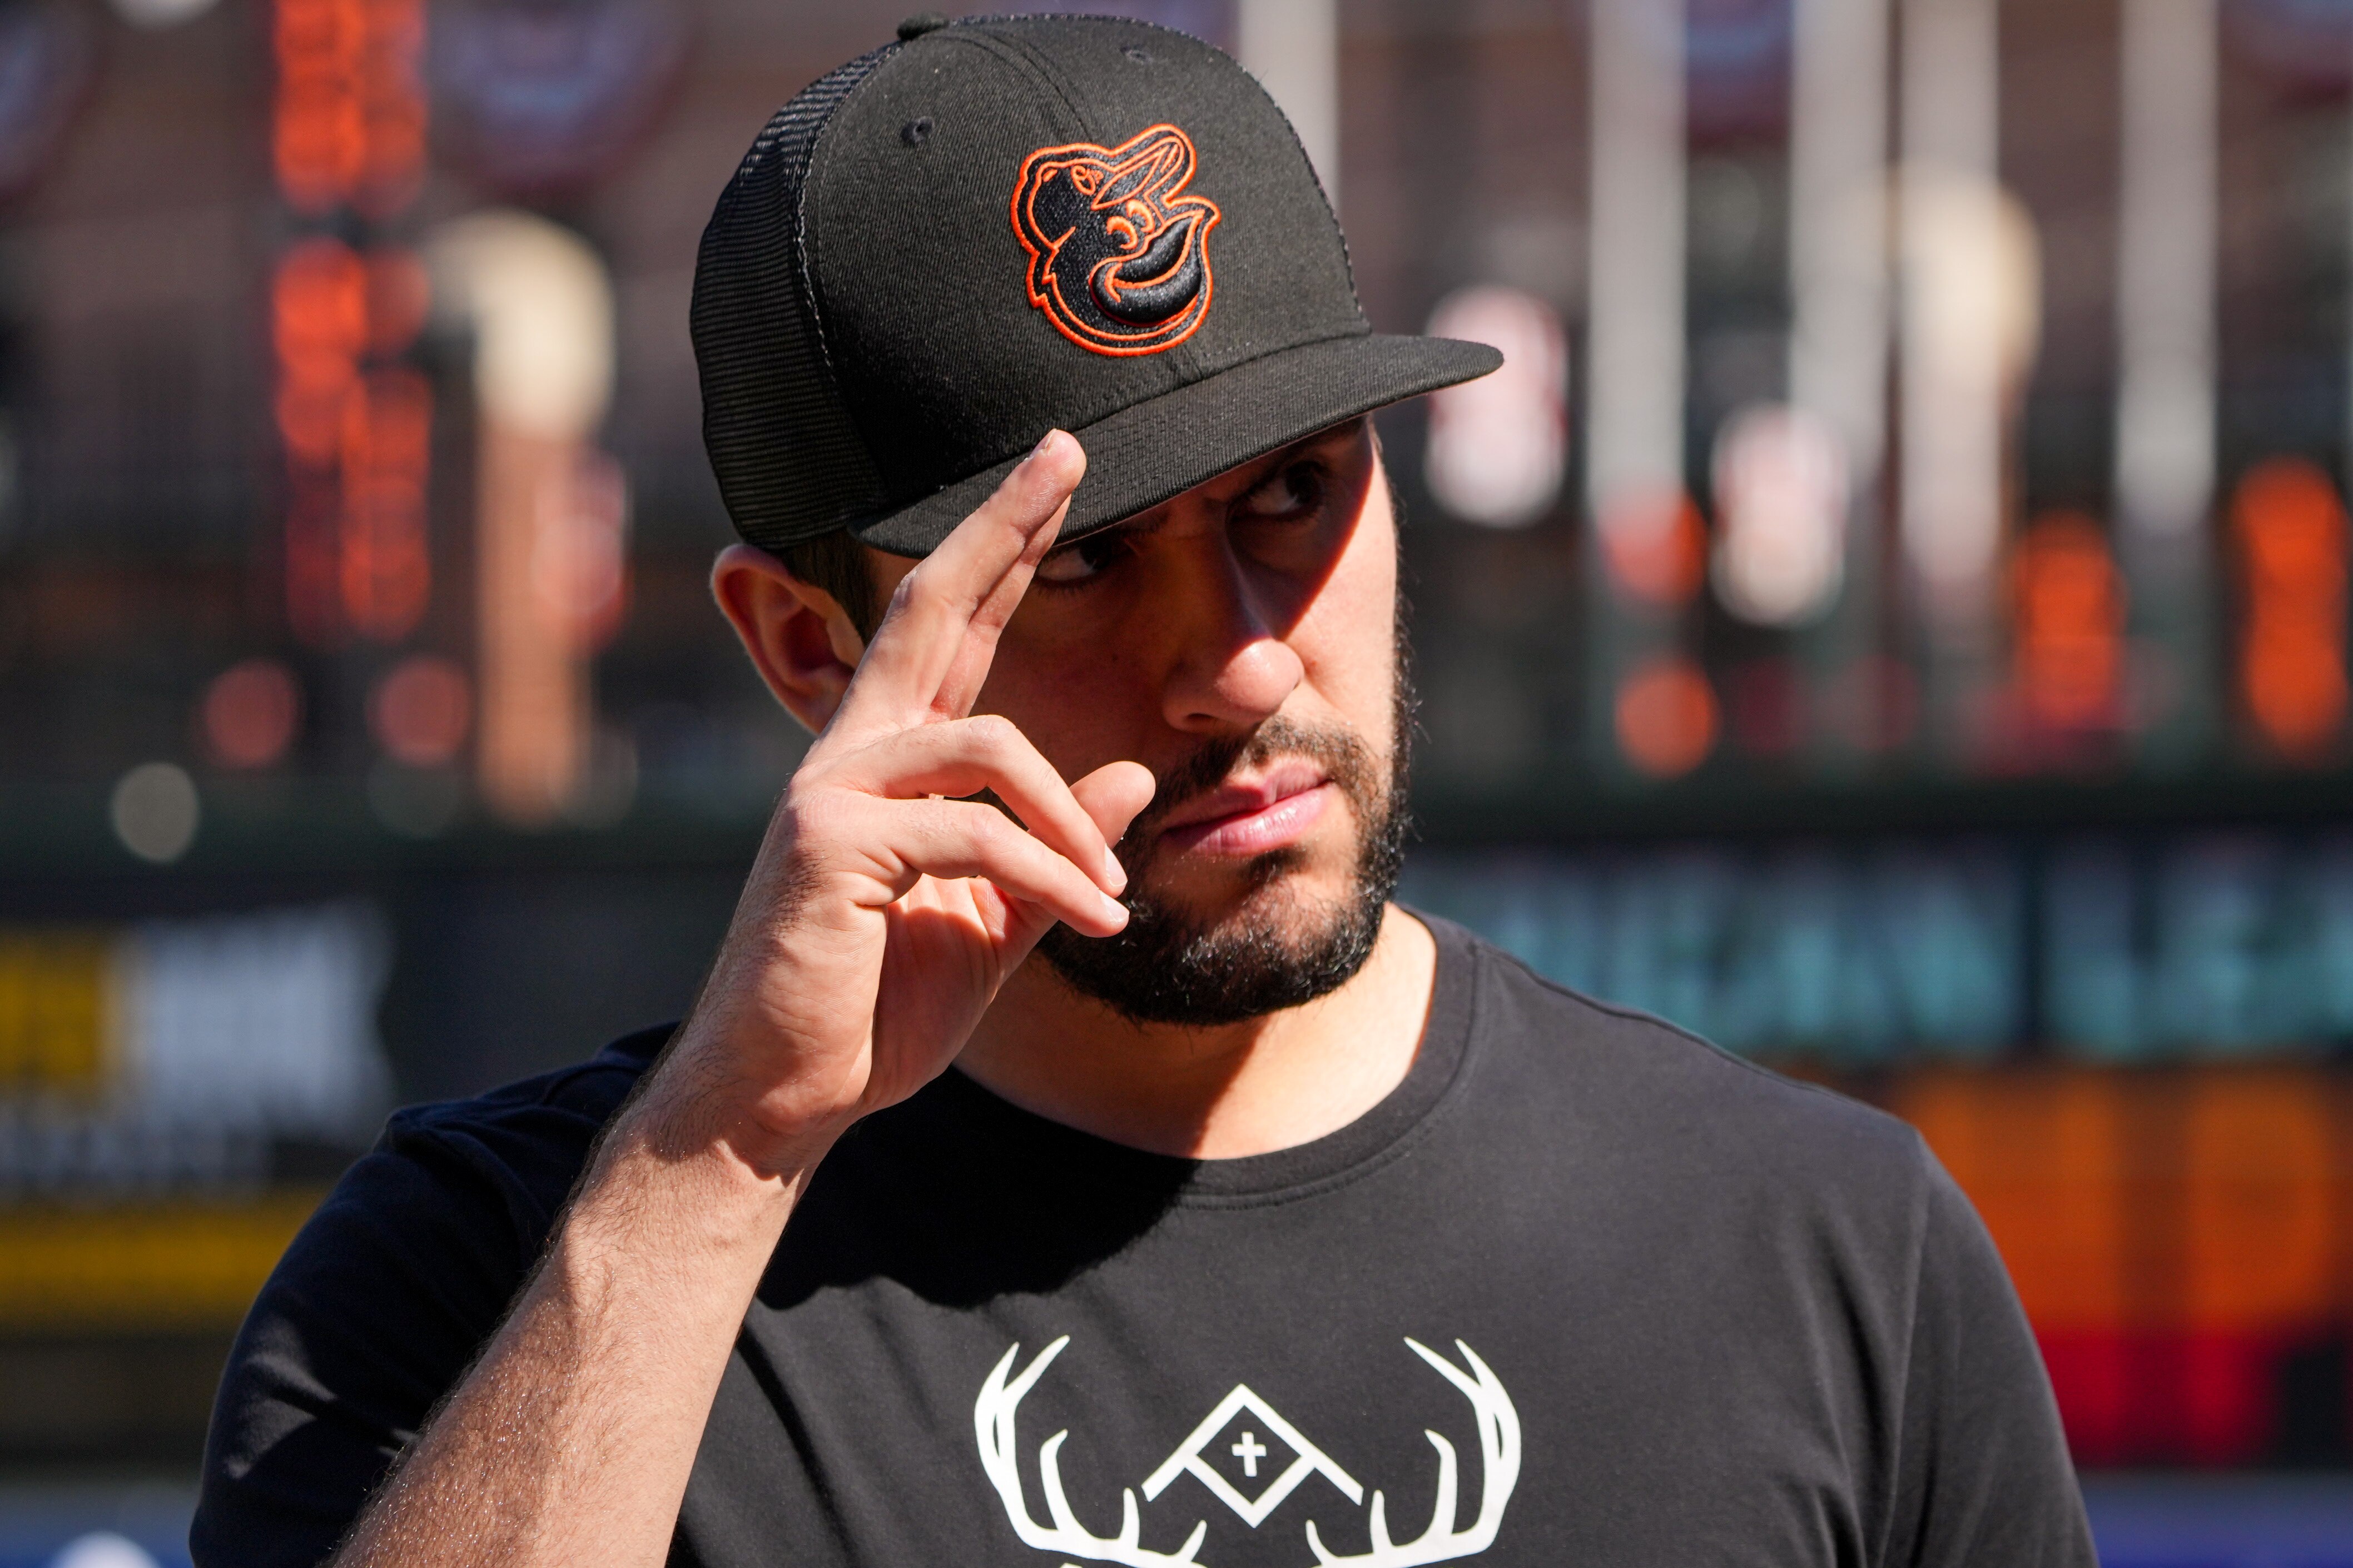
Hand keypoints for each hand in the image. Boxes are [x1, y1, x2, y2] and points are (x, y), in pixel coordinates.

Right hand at [646, 433, 1154, 1175]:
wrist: (784, 1094)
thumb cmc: (877, 1007)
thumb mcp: (996, 922)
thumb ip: (1059, 851)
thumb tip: (1137, 780)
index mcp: (890, 764)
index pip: (952, 632)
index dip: (1002, 550)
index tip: (1056, 475)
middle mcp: (852, 754)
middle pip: (932, 609)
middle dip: (1004, 527)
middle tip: (1068, 451)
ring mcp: (832, 789)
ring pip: (993, 746)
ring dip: (1073, 823)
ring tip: (1112, 901)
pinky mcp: (829, 840)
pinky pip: (977, 831)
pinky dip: (1051, 871)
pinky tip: (1099, 924)